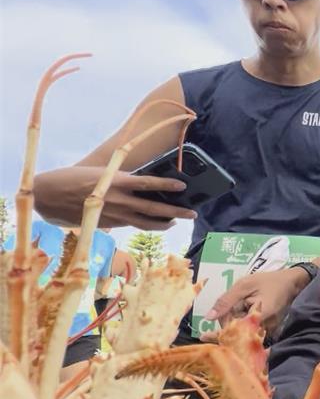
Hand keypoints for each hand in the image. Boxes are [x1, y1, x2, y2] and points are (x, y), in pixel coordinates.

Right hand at [35, 166, 194, 229]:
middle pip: (153, 208)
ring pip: (145, 222)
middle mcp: (118, 199)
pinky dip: (145, 225)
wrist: (47, 195)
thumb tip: (142, 185)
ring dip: (164, 223)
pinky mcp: (107, 224)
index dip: (166, 184)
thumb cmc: (73, 178)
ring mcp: (113, 214)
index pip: (148, 183)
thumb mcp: (100, 173)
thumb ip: (121, 180)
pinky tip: (154, 224)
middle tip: (192, 213)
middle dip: (176, 211)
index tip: (182, 186)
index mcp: (116, 181)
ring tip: (175, 222)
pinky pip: (132, 225)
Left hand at [204, 268, 309, 336]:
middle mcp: (262, 329)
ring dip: (235, 318)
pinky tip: (247, 306)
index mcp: (256, 318)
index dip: (217, 334)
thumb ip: (227, 301)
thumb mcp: (245, 285)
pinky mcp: (267, 328)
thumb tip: (209, 317)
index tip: (203, 336)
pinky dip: (243, 319)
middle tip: (236, 300)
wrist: (293, 282)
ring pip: (241, 329)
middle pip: (235, 331)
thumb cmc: (269, 281)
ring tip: (246, 299)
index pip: (232, 331)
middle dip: (228, 319)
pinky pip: (249, 328)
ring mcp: (265, 330)